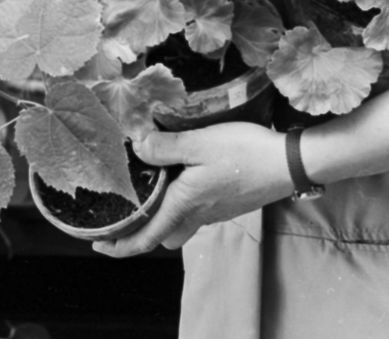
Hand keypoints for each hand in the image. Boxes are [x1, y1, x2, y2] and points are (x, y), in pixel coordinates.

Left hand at [92, 122, 293, 256]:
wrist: (288, 163)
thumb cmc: (245, 153)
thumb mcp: (201, 142)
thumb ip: (166, 147)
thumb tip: (136, 147)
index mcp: (185, 204)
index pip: (145, 238)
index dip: (119, 245)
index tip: (99, 242)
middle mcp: (199, 215)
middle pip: (164, 234)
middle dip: (144, 230)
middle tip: (129, 212)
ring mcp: (217, 211)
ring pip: (182, 222)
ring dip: (166, 213)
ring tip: (155, 189)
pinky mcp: (230, 202)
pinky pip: (199, 210)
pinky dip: (185, 200)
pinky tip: (187, 174)